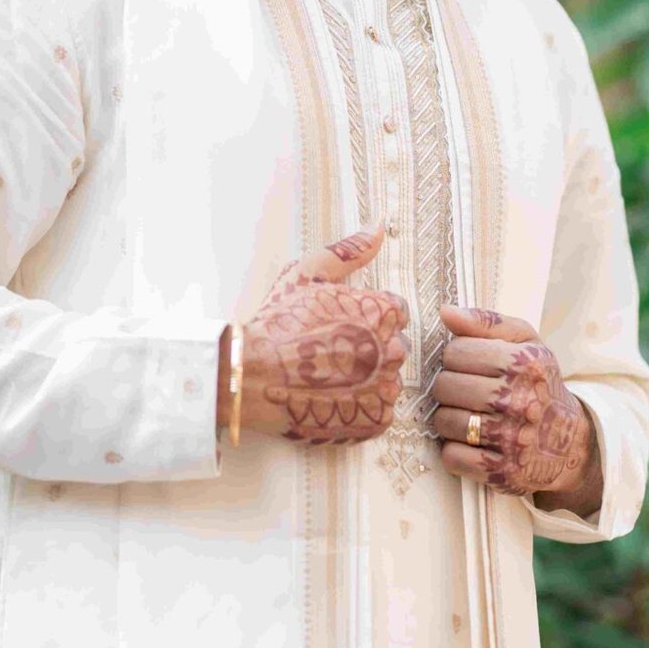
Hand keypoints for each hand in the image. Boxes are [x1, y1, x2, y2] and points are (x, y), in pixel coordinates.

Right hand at [223, 223, 408, 445]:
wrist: (252, 375)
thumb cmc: (279, 322)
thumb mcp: (308, 273)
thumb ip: (349, 250)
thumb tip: (379, 227)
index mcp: (382, 310)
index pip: (395, 312)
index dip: (368, 317)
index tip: (342, 325)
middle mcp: (392, 348)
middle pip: (396, 346)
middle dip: (371, 348)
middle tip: (332, 352)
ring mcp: (385, 388)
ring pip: (390, 380)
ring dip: (369, 379)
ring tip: (331, 378)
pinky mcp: (375, 420)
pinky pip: (382, 411)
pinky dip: (363, 407)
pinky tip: (334, 398)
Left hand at [427, 304, 599, 505]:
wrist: (569, 442)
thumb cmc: (539, 384)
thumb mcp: (526, 343)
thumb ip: (486, 322)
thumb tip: (446, 312)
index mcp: (524, 364)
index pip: (456, 352)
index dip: (455, 357)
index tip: (468, 365)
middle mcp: (519, 401)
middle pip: (445, 387)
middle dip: (448, 387)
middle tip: (464, 391)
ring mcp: (511, 439)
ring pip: (444, 421)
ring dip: (448, 419)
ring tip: (466, 415)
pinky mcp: (501, 472)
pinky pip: (452, 457)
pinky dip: (454, 450)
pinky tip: (471, 442)